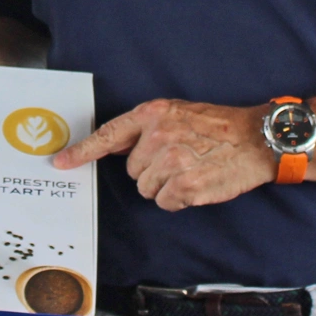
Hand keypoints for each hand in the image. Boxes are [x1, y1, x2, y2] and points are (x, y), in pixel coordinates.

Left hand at [53, 99, 276, 210]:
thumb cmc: (216, 126)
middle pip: (132, 170)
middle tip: (180, 158)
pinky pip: (166, 202)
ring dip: (166, 186)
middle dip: (151, 170)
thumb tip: (113, 146)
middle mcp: (158, 136)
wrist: (256, 139)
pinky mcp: (185, 186)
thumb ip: (144, 128)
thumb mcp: (176, 113)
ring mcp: (171, 162)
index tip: (60, 162)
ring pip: (146, 189)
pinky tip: (198, 183)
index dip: (82, 151)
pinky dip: (179, 199)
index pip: (108, 134)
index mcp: (153, 114)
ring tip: (191, 168)